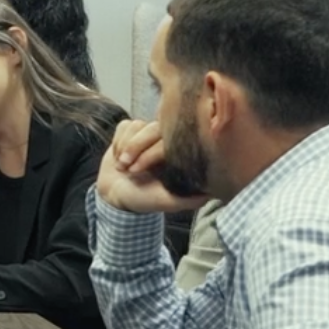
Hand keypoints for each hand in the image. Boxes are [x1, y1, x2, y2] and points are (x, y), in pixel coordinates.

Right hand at [94, 119, 209, 214]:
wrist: (115, 196)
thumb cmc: (143, 200)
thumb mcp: (168, 202)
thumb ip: (191, 199)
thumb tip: (214, 192)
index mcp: (176, 154)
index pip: (166, 140)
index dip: (147, 154)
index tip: (135, 171)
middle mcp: (163, 141)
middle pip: (150, 128)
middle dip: (133, 148)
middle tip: (126, 169)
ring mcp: (147, 134)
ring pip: (136, 126)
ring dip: (123, 147)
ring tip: (121, 166)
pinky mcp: (130, 131)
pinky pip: (124, 126)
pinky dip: (117, 142)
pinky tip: (118, 157)